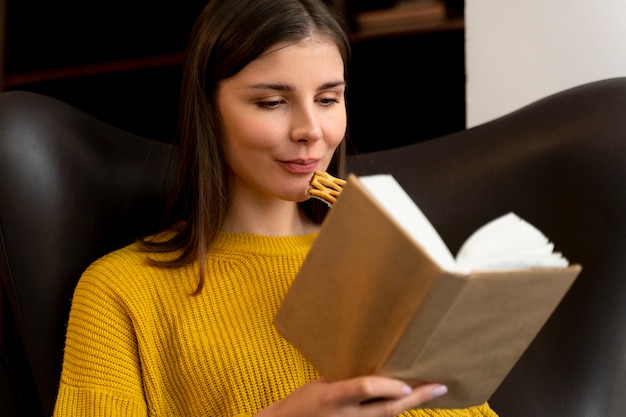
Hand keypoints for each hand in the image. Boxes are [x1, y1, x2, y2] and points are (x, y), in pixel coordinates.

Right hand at [255, 376, 447, 416]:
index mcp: (333, 397)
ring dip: (410, 404)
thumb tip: (374, 369)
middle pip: (388, 409)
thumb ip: (346, 380)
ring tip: (431, 389)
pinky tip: (408, 401)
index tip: (405, 382)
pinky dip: (395, 411)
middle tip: (438, 387)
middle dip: (416, 398)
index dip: (387, 386)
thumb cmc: (302, 403)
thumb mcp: (320, 384)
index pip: (365, 389)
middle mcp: (346, 416)